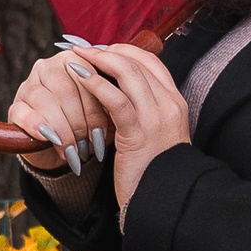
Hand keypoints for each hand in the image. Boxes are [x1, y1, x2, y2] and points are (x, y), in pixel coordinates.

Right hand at [4, 50, 115, 207]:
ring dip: (64, 129)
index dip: (101, 103)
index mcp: (75, 59)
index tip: (114, 127)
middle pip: (66, 90)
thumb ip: (116, 97)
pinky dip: (40, 128)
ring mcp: (29, 85)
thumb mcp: (108, 110)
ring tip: (77, 150)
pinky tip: (53, 141)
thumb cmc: (91, 123)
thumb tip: (129, 98)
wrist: (64, 146)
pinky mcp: (16, 106)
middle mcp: (49, 66)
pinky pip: (24, 114)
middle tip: (92, 144)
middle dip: (82, 120)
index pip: (89, 75)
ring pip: (46, 102)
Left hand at [53, 42, 192, 219]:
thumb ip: (143, 112)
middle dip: (108, 51)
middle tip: (84, 49)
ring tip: (76, 56)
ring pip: (128, 73)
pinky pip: (115, 100)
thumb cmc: (153, 171)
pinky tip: (77, 75)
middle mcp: (169, 105)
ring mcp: (156, 118)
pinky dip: (94, 82)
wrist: (163, 202)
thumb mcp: (154, 134)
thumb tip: (118, 94)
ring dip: (99, 60)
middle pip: (138, 63)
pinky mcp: (138, 133)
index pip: (152, 63)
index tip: (103, 50)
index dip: (125, 51)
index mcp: (175, 103)